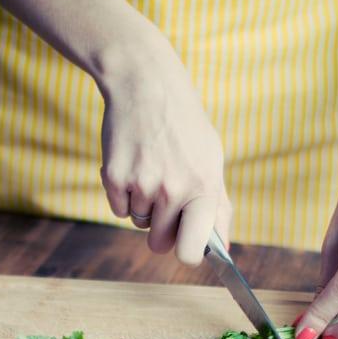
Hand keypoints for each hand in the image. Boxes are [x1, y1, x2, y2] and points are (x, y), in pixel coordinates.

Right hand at [98, 58, 231, 264]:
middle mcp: (172, 190)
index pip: (192, 251)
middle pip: (159, 243)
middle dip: (161, 229)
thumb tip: (223, 249)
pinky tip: (133, 163)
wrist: (146, 84)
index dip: (187, 254)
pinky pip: (118, 209)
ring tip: (150, 167)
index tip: (185, 247)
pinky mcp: (114, 177)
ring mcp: (141, 184)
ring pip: (139, 223)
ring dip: (143, 205)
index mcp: (204, 187)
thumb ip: (218, 207)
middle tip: (164, 198)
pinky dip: (123, 194)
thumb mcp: (211, 159)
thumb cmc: (184, 124)